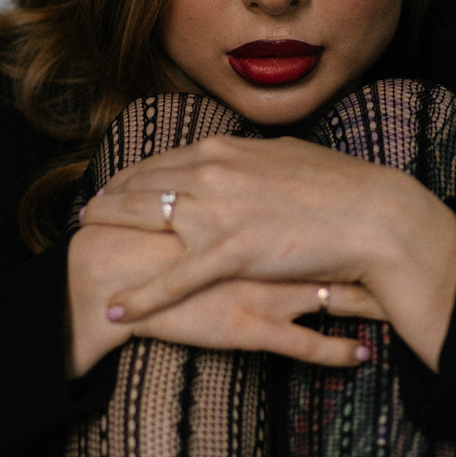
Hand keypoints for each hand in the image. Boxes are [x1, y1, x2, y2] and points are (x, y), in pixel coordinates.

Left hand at [82, 135, 455, 371]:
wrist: (372, 215)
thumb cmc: (339, 187)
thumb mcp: (288, 156)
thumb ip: (253, 158)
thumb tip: (240, 156)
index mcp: (225, 149)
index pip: (163, 160)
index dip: (132, 175)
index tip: (114, 184)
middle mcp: (211, 172)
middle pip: (142, 185)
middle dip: (108, 199)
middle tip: (87, 211)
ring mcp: (217, 212)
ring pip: (145, 221)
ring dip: (109, 231)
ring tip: (84, 244)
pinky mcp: (229, 252)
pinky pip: (172, 279)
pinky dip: (140, 296)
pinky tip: (116, 307)